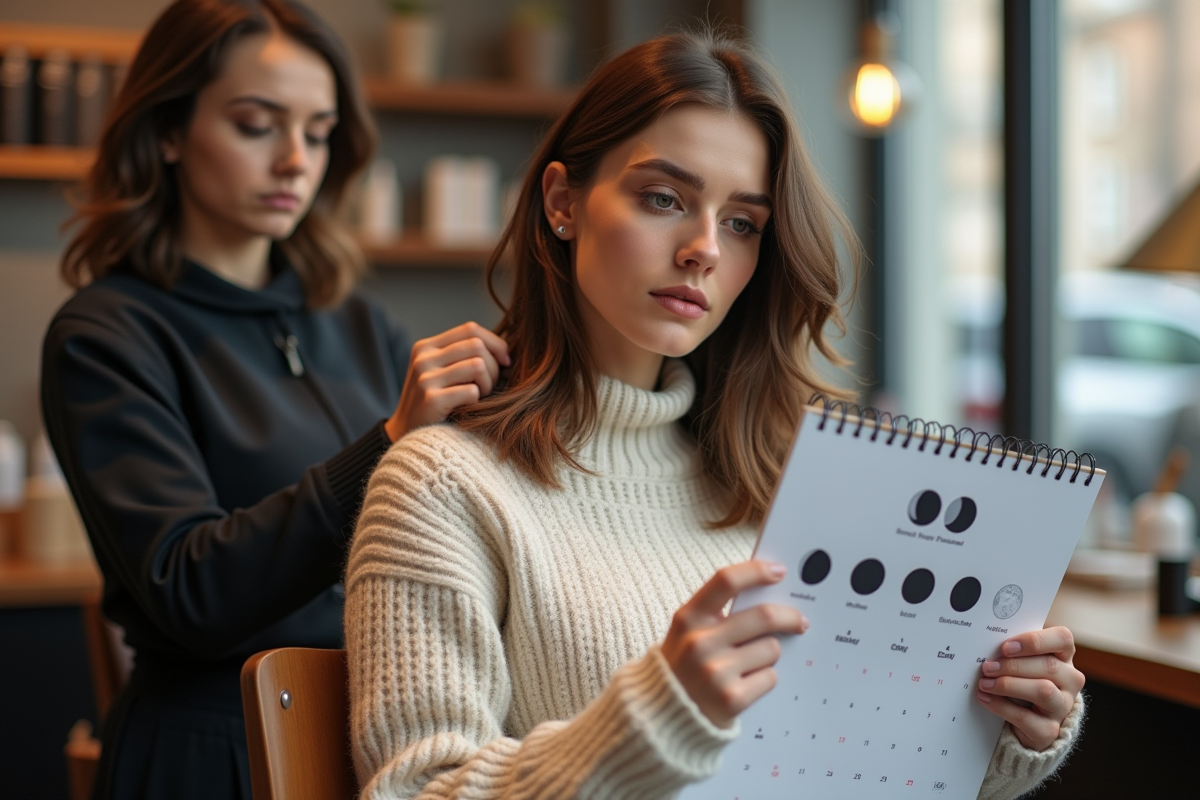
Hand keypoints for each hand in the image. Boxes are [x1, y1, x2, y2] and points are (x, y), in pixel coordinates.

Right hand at [385, 322, 510, 441]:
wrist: (407, 435)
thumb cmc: (435, 402)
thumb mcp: (441, 371)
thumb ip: (463, 355)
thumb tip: (506, 349)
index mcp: (426, 347)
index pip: (470, 329)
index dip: (495, 343)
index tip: (506, 362)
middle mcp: (423, 358)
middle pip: (477, 345)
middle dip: (493, 366)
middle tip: (490, 386)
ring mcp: (425, 378)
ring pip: (478, 365)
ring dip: (488, 384)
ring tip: (480, 397)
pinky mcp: (431, 399)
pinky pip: (472, 391)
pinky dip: (477, 400)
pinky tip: (468, 408)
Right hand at [661, 560, 807, 728]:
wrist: (663, 716)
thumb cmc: (684, 666)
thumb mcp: (688, 633)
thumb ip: (719, 614)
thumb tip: (770, 597)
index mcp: (688, 618)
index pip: (726, 581)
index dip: (756, 571)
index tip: (779, 572)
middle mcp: (699, 642)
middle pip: (763, 616)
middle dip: (789, 616)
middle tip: (799, 621)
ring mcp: (715, 671)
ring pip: (771, 649)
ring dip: (769, 654)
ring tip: (750, 664)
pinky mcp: (731, 699)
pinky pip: (770, 677)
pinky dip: (764, 679)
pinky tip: (746, 685)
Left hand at [975, 626, 1084, 750]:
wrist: (1026, 720)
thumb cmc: (1022, 679)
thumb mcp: (1022, 661)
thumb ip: (1014, 650)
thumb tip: (987, 643)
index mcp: (1064, 656)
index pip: (1062, 639)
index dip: (1034, 641)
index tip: (1006, 646)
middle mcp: (1070, 681)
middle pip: (1049, 666)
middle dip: (1013, 665)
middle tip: (987, 666)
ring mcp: (1062, 707)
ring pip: (1043, 691)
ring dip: (1009, 685)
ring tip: (985, 683)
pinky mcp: (1049, 730)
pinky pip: (1026, 717)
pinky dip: (1001, 706)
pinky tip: (985, 698)